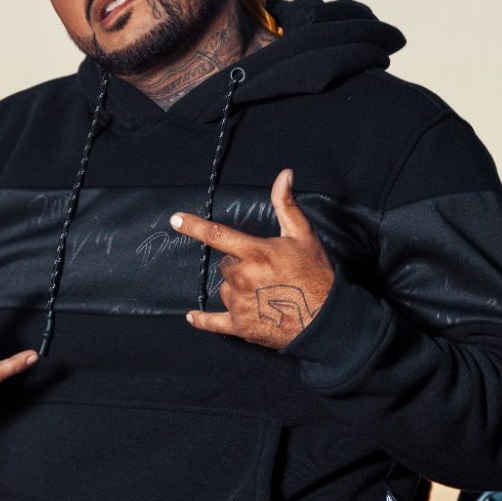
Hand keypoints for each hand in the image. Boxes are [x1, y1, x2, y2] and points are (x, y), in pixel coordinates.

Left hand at [169, 168, 334, 348]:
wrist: (326, 318)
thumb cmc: (315, 273)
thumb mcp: (303, 235)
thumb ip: (287, 204)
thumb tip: (284, 174)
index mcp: (255, 253)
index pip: (217, 234)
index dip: (194, 226)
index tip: (175, 219)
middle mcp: (242, 277)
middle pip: (226, 266)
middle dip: (240, 266)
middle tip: (265, 273)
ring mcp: (239, 303)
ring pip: (224, 290)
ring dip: (237, 290)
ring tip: (263, 294)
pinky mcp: (240, 326)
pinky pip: (213, 322)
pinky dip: (202, 320)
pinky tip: (193, 317)